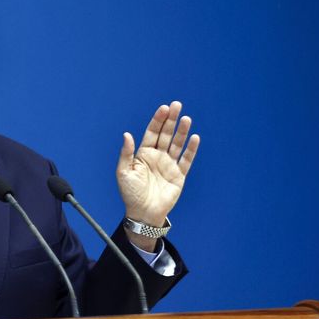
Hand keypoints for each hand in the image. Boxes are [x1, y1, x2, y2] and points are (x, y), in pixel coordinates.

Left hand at [116, 101, 199, 246]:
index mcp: (143, 154)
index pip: (152, 133)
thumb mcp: (123, 172)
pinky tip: (194, 138)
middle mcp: (157, 156)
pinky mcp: (179, 175)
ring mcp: (169, 165)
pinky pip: (186, 160)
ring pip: (177, 144)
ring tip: (186, 118)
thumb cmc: (130, 193)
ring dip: (182, 132)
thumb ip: (126, 153)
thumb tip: (127, 134)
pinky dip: (191, 150)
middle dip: (171, 120)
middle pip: (166, 134)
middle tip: (177, 105)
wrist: (143, 214)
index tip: (163, 108)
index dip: (158, 120)